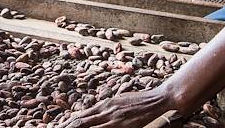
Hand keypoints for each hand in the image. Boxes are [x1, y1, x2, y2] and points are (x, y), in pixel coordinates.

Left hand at [59, 86, 179, 127]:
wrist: (156, 99)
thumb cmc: (138, 102)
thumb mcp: (118, 102)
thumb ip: (105, 109)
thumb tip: (92, 116)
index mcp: (103, 105)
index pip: (80, 116)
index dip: (68, 124)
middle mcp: (105, 110)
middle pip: (80, 122)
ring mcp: (113, 119)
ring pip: (88, 126)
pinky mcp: (122, 125)